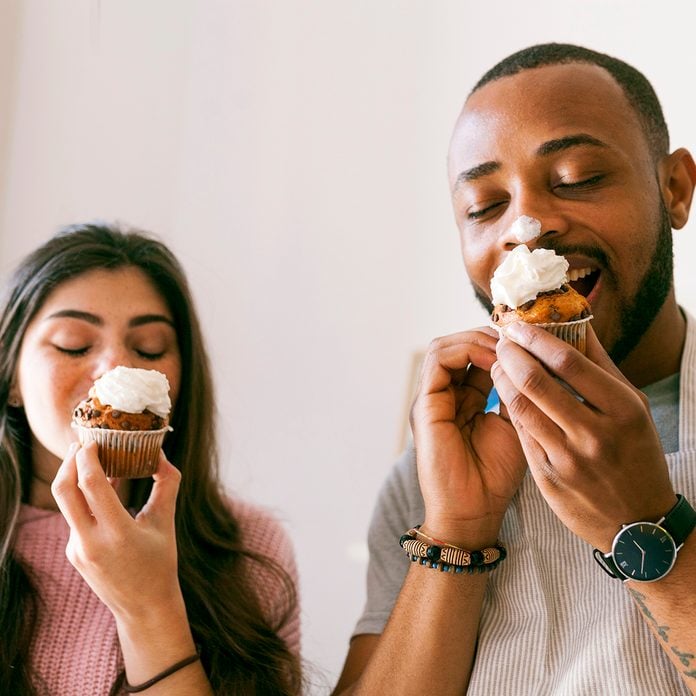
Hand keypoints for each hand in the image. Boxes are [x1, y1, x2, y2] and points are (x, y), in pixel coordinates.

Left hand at [51, 442, 184, 622]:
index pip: (90, 485)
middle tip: (81, 443)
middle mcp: (90, 542)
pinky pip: (74, 517)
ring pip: (67, 503)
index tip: (94, 440)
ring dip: (75, 478)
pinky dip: (84, 498)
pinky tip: (99, 489)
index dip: (88, 458)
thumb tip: (161, 453)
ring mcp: (77, 549)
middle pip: (63, 491)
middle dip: (69, 462)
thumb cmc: (160, 562)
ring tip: (91, 459)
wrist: (144, 607)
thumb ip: (166, 484)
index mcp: (117, 533)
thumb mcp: (165, 521)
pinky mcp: (73, 553)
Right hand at [410, 328, 526, 545]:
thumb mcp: (514, 423)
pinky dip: (466, 350)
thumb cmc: (495, 476)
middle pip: (457, 345)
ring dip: (477, 339)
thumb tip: (529, 359)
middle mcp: (442, 395)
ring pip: (445, 346)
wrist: (473, 512)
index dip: (500, 344)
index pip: (474, 356)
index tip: (530, 341)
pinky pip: (439, 360)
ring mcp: (430, 398)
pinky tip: (495, 358)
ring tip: (507, 347)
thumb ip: (514, 392)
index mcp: (461, 399)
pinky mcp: (425, 404)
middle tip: (519, 337)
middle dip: (489, 336)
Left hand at [492, 321, 675, 549]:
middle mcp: (595, 434)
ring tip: (499, 363)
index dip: (536, 338)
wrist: (637, 524)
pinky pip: (520, 432)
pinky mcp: (547, 477)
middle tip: (502, 340)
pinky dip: (509, 407)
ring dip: (503, 378)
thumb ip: (602, 366)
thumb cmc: (636, 454)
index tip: (519, 325)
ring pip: (520, 406)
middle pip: (536, 382)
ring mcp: (568, 459)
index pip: (568, 362)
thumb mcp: (633, 408)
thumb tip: (576, 323)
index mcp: (623, 410)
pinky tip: (506, 393)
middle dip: (511, 354)